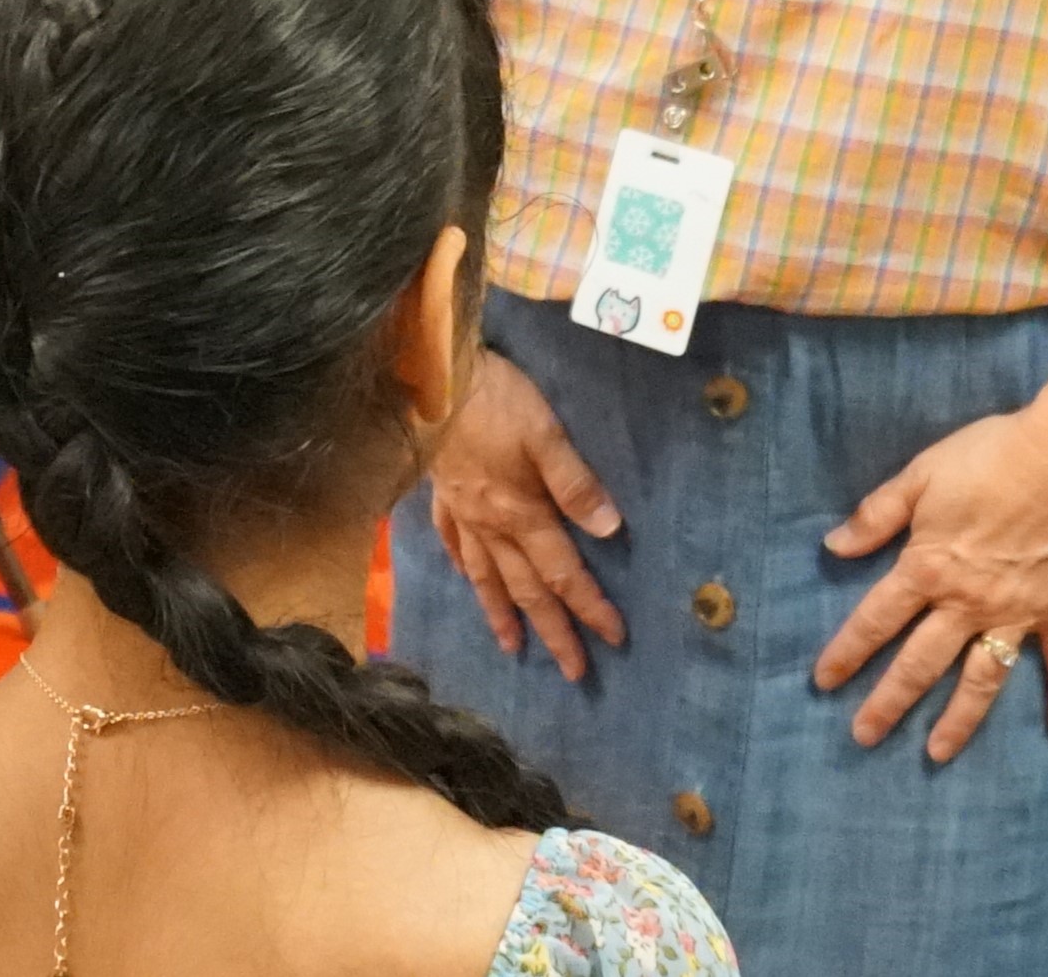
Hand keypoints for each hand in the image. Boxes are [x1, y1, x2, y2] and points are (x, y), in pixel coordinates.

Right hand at [426, 349, 625, 679]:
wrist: (433, 375)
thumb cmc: (496, 400)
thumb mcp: (546, 433)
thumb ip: (576, 482)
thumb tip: (610, 530)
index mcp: (522, 513)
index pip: (563, 572)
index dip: (590, 606)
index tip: (614, 638)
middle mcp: (491, 524)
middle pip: (526, 588)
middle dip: (552, 631)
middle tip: (574, 672)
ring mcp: (462, 512)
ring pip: (485, 576)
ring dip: (502, 614)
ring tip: (512, 649)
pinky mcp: (441, 492)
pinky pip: (452, 541)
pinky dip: (461, 566)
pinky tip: (465, 578)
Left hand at [813, 404, 1047, 761]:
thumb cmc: (988, 458)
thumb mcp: (919, 476)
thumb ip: (876, 515)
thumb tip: (833, 548)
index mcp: (929, 569)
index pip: (877, 619)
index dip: (847, 650)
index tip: (823, 681)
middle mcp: (969, 604)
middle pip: (921, 662)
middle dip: (889, 702)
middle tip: (863, 736)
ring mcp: (1018, 614)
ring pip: (983, 678)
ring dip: (960, 719)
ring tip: (937, 752)